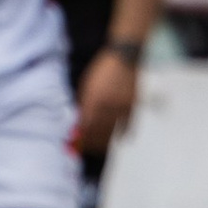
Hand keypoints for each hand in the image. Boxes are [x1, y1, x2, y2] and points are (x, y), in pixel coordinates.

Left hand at [76, 44, 140, 160]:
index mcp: (94, 99)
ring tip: (96, 147)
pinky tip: (115, 137)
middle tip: (82, 149)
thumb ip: (83, 105)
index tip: (74, 145)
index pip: (86, 126)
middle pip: (98, 133)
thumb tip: (79, 125)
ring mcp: (122, 108)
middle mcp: (108, 105)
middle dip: (89, 144)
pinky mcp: (133, 108)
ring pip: (113, 134)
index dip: (80, 138)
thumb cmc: (103, 70)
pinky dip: (120, 136)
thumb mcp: (87, 85)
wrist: (125, 58)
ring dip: (103, 143)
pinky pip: (127, 129)